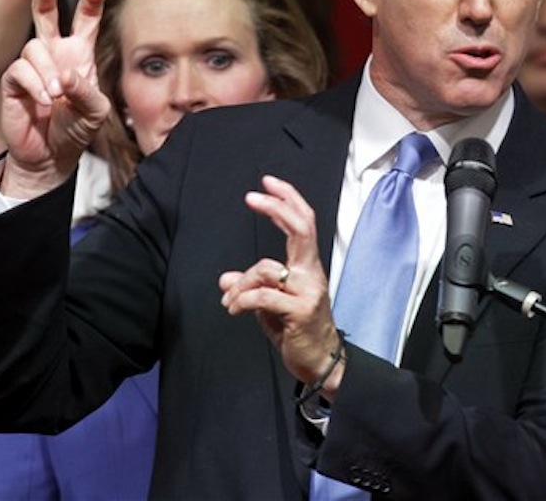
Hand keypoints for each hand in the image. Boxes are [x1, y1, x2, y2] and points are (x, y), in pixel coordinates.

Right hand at [0, 0, 110, 197]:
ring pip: (35, 48)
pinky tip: (44, 100)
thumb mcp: (95, 113)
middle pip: (46, 15)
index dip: (91, 4)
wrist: (51, 155)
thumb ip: (87, 92)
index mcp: (79, 56)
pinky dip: (34, 85)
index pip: (85, 24)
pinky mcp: (14, 81)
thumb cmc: (76, 130)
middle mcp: (55, 55)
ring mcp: (33, 67)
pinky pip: (20, 70)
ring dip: (48, 72)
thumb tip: (66, 75)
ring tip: (57, 97)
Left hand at [219, 175, 343, 399]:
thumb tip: (225, 280)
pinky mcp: (299, 311)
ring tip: (228, 301)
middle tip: (252, 196)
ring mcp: (307, 291)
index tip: (269, 182)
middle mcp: (311, 273)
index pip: (303, 222)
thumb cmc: (297, 331)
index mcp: (307, 267)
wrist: (320, 363)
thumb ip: (251, 288)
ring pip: (265, 268)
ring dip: (239, 284)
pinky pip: (262, 296)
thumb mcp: (269, 306)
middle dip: (276, 207)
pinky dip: (241, 300)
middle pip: (301, 228)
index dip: (288, 199)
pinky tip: (233, 309)